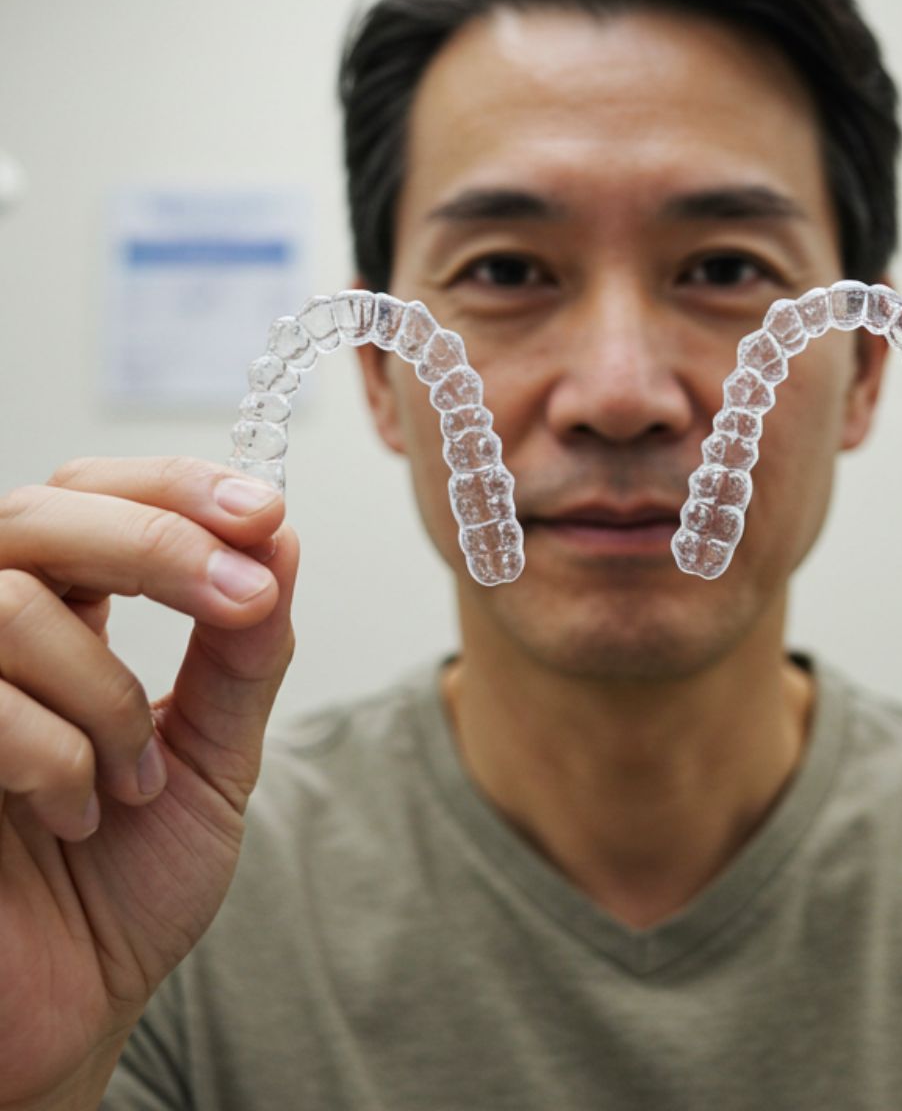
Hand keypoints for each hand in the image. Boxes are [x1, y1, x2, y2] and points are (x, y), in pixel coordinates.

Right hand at [0, 458, 296, 1108]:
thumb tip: (280, 540)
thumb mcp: (214, 755)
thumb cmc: (130, 885)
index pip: (93, 495)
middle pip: (39, 514)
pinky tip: (79, 815)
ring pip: (8, 605)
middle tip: (245, 599)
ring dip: (106, 693)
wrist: (71, 1010)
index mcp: (60, 619)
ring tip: (136, 778)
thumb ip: (242, 652)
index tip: (264, 516)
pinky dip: (54, 755)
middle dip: (159, 544)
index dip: (175, 488)